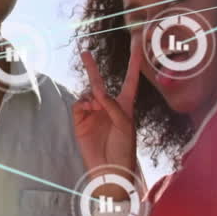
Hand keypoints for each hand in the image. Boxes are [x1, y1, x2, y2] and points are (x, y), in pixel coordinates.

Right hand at [73, 42, 143, 173]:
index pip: (130, 81)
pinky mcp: (81, 121)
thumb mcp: (125, 126)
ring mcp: (94, 113)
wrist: (109, 170)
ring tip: (95, 104)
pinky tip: (88, 108)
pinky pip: (79, 104)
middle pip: (100, 82)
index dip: (133, 63)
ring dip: (92, 95)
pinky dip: (83, 103)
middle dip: (92, 68)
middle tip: (85, 52)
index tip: (136, 45)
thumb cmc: (123, 149)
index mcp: (125, 106)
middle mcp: (108, 107)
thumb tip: (97, 92)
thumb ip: (113, 106)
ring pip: (88, 93)